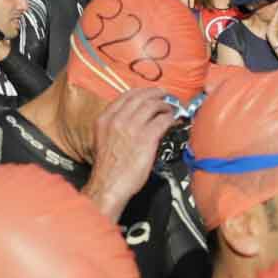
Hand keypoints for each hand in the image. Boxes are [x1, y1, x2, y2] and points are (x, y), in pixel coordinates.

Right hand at [87, 88, 178, 212]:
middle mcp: (117, 119)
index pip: (126, 96)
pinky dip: (170, 118)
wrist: (108, 185)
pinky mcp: (146, 138)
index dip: (142, 92)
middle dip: (156, 94)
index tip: (150, 93)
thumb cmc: (108, 169)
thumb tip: (134, 119)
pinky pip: (163, 121)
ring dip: (165, 105)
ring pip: (153, 105)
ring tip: (171, 108)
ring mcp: (132, 127)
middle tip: (165, 95)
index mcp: (105, 119)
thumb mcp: (104, 140)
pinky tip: (173, 121)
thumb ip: (116, 126)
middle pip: (141, 97)